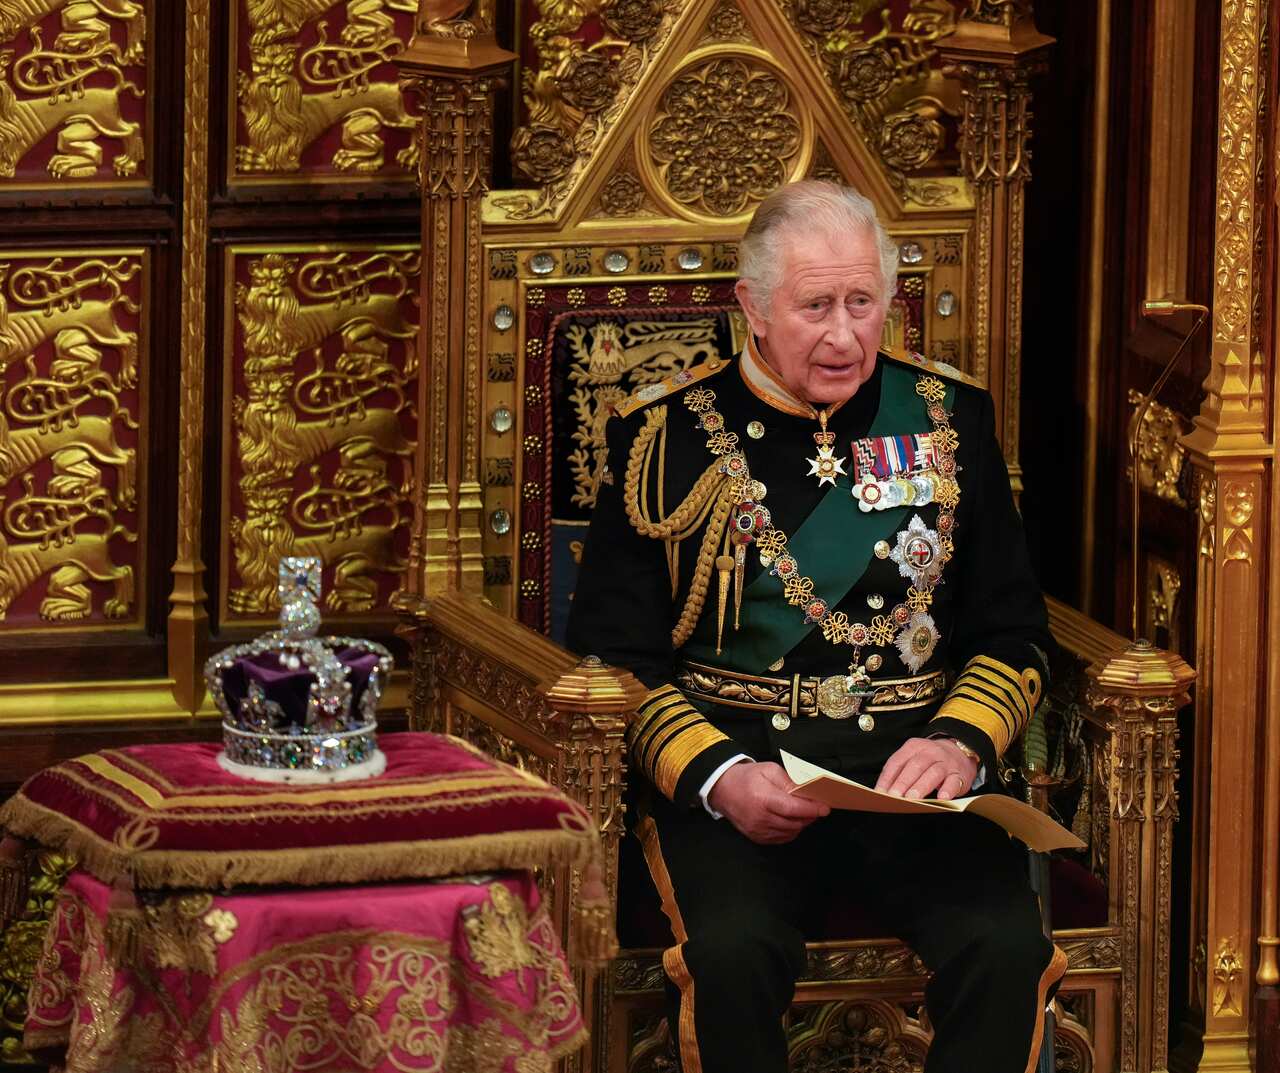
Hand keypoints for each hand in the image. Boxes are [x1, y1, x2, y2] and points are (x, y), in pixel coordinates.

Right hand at [707, 761, 829, 843]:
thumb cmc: (747, 777)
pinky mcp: (757, 837)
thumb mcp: (769, 770)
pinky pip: (781, 838)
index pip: (793, 809)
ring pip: (790, 832)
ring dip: (801, 824)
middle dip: (810, 816)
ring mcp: (758, 830)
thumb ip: (789, 781)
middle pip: (794, 822)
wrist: (722, 790)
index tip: (825, 808)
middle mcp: (760, 818)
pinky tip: (792, 821)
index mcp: (763, 798)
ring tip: (804, 813)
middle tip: (817, 808)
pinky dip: (791, 830)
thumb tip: (807, 791)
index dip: (811, 809)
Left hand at [875, 738, 977, 800]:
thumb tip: (882, 792)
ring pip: (933, 773)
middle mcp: (930, 752)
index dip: (887, 778)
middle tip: (894, 796)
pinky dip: (947, 790)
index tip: (880, 792)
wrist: (960, 752)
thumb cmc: (930, 760)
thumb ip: (899, 772)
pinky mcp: (959, 775)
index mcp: (914, 747)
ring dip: (921, 786)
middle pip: (915, 766)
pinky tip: (941, 798)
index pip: (897, 761)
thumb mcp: (913, 758)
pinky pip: (954, 782)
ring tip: (912, 798)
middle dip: (903, 782)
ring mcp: (946, 763)